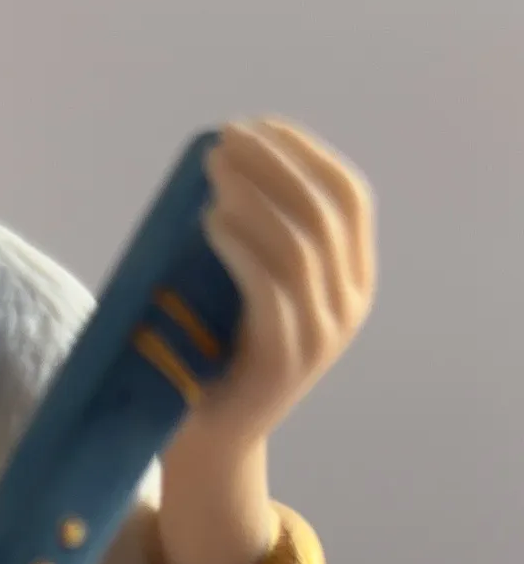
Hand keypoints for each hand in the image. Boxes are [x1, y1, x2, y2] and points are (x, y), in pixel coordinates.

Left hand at [191, 117, 375, 451]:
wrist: (213, 437)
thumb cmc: (221, 350)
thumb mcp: (255, 285)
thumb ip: (262, 235)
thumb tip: (228, 159)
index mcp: (352, 280)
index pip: (348, 197)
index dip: (306, 152)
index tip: (259, 126)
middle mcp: (348, 306)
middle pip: (323, 214)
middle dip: (274, 165)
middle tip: (223, 141)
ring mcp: (320, 337)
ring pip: (301, 247)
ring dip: (255, 198)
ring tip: (213, 174)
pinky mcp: (284, 362)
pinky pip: (271, 290)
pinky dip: (241, 246)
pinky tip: (211, 222)